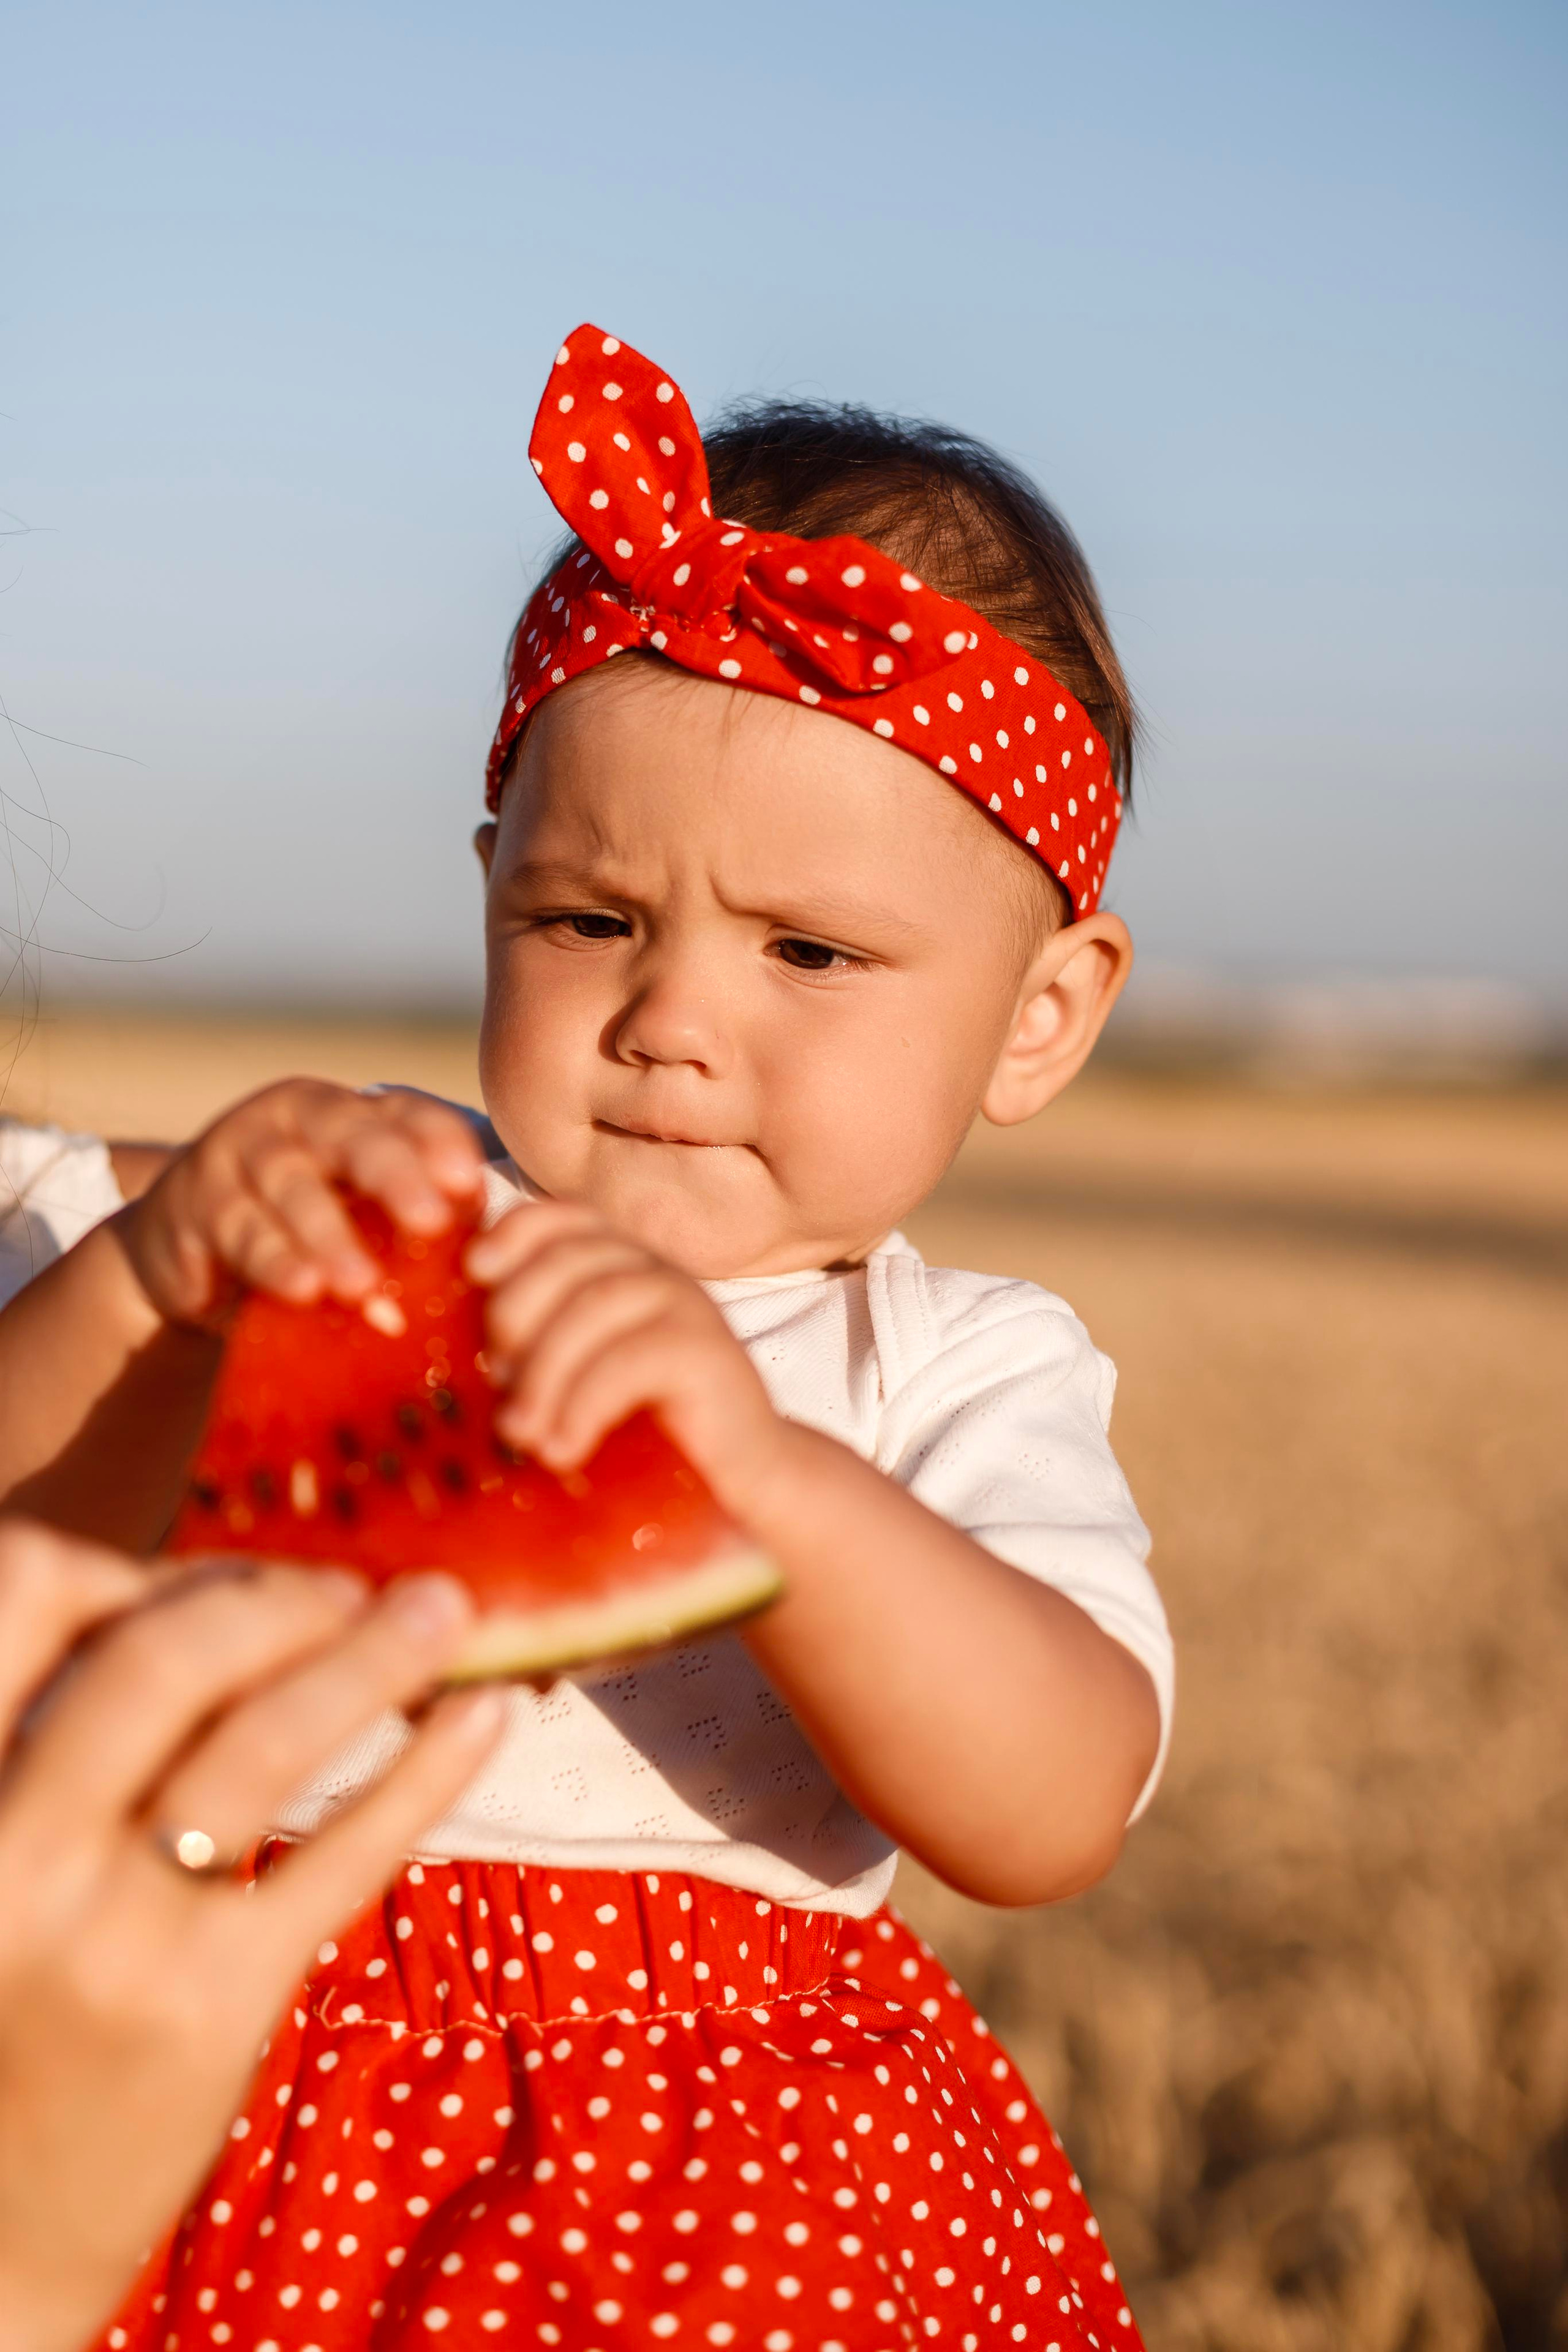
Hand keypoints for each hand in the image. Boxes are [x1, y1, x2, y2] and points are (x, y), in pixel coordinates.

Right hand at [0, 1519, 504, 2351]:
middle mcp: (9, 1850)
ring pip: (264, 1742)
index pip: (32, 1588)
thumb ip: (62, 1738)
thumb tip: (217, 1597)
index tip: (219, 1582)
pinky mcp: (211, 2005)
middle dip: (280, 1596)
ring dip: (375, 1656)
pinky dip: (429, 1771)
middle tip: (360, 1587)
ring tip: (449, 1613)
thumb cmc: (4, 2003)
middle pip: (167, 1652)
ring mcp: (112, 1932)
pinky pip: (341, 1856)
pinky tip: (485, 1715)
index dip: (138, 1564)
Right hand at [119, 1079, 483, 1329]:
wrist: (181, 1243)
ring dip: (330, 1237)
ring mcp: (241, 1151)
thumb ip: (408, 1229)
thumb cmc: (299, 1231)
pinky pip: (241, 1229)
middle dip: (395, 1177)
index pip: (408, 1114)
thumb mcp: (354, 1217)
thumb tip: (487, 1277)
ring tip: (362, 1285)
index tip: (469, 1185)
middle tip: (430, 1223)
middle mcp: (299, 1119)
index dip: (440, 1143)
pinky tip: (303, 1289)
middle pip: (352, 1136)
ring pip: (292, 1187)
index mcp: (354, 1114)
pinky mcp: (196, 1198)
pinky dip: (274, 1261)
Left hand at [466, 1201, 789, 1516]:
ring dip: (544, 1373)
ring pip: (594, 1308)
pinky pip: (629, 1360)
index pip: (560, 1217)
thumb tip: (458, 1356)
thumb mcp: (574, 1382)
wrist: (733, 1484)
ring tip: (519, 1435)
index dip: (513, 1233)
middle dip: (516, 1317)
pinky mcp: (707, 1352)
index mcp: (616, 1266)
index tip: (473, 1273)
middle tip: (495, 1388)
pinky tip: (562, 1448)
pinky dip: (583, 1405)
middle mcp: (652, 1271)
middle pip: (567, 1260)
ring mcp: (685, 1305)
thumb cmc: (639, 1434)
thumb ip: (531, 1350)